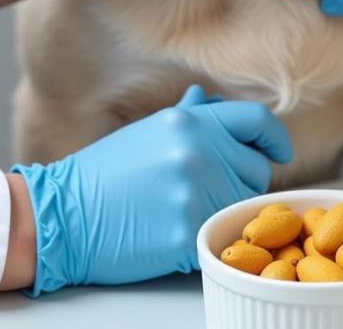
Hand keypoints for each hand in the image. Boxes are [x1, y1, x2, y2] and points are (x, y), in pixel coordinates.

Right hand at [12, 85, 291, 294]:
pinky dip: (203, 242)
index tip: (278, 152)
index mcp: (190, 121)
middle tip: (205, 192)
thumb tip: (209, 99)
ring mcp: (196, 190)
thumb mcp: (148, 131)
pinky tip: (174, 236)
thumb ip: (188, 117)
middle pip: (256, 170)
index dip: (275, 137)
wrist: (64, 214)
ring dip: (223, 213)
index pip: (257, 120)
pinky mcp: (188, 231)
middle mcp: (199, 149)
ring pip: (243, 207)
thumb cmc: (104, 173)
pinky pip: (219, 238)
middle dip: (239, 182)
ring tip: (184, 213)